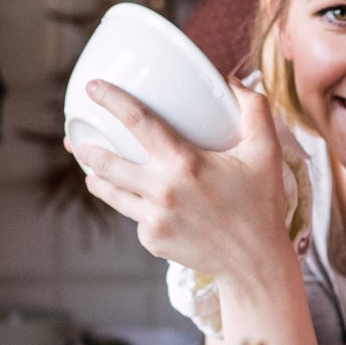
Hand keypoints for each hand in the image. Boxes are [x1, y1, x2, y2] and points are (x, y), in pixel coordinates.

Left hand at [76, 80, 293, 278]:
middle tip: (79, 140)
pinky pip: (134, 216)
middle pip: (107, 162)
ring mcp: (153, 218)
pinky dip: (135, 207)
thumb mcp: (267, 152)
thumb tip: (230, 81)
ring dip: (96, 177)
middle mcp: (163, 190)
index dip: (111, 100)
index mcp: (186, 162)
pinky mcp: (152, 239)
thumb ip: (254, 109)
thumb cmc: (261, 204)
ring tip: (92, 170)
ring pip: (110, 192)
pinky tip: (144, 204)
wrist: (254, 263)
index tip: (93, 88)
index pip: (138, 121)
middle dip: (87, 149)